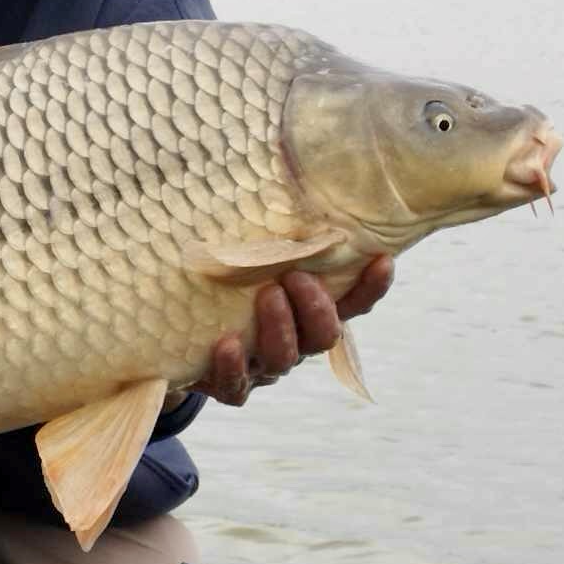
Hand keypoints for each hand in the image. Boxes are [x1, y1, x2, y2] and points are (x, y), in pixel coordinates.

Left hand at [189, 255, 394, 407]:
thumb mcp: (249, 260)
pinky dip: (233, 366)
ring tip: (267, 294)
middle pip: (323, 336)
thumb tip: (283, 177)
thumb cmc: (224, 286)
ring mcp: (263, 367)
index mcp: (307, 313)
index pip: (351, 303)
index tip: (381, 260)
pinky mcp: (230, 386)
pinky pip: (237, 386)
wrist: (181, 339)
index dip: (370, 288)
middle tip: (296, 277)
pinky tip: (226, 344)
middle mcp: (294, 342)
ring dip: (280, 327)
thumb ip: (272, 238)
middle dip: (315, 307)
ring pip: (284, 358)